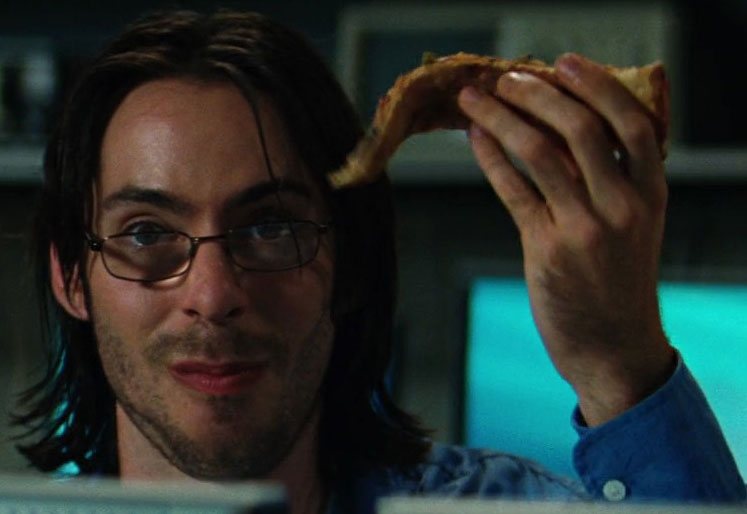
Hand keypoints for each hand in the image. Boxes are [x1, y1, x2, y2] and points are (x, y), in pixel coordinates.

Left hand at [457, 53, 674, 425]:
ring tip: (474, 99)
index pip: (631, 122)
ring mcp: (585, 228)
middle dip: (537, 94)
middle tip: (505, 77)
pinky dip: (491, 158)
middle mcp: (622, 206)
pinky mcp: (547, 249)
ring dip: (502, 118)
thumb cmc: (618, 282)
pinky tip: (475, 138)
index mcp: (651, 193)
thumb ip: (611, 181)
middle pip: (580, 128)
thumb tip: (562, 129)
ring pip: (541, 153)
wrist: (614, 348)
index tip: (564, 63)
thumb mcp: (635, 227)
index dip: (597, 85)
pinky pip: (514, 190)